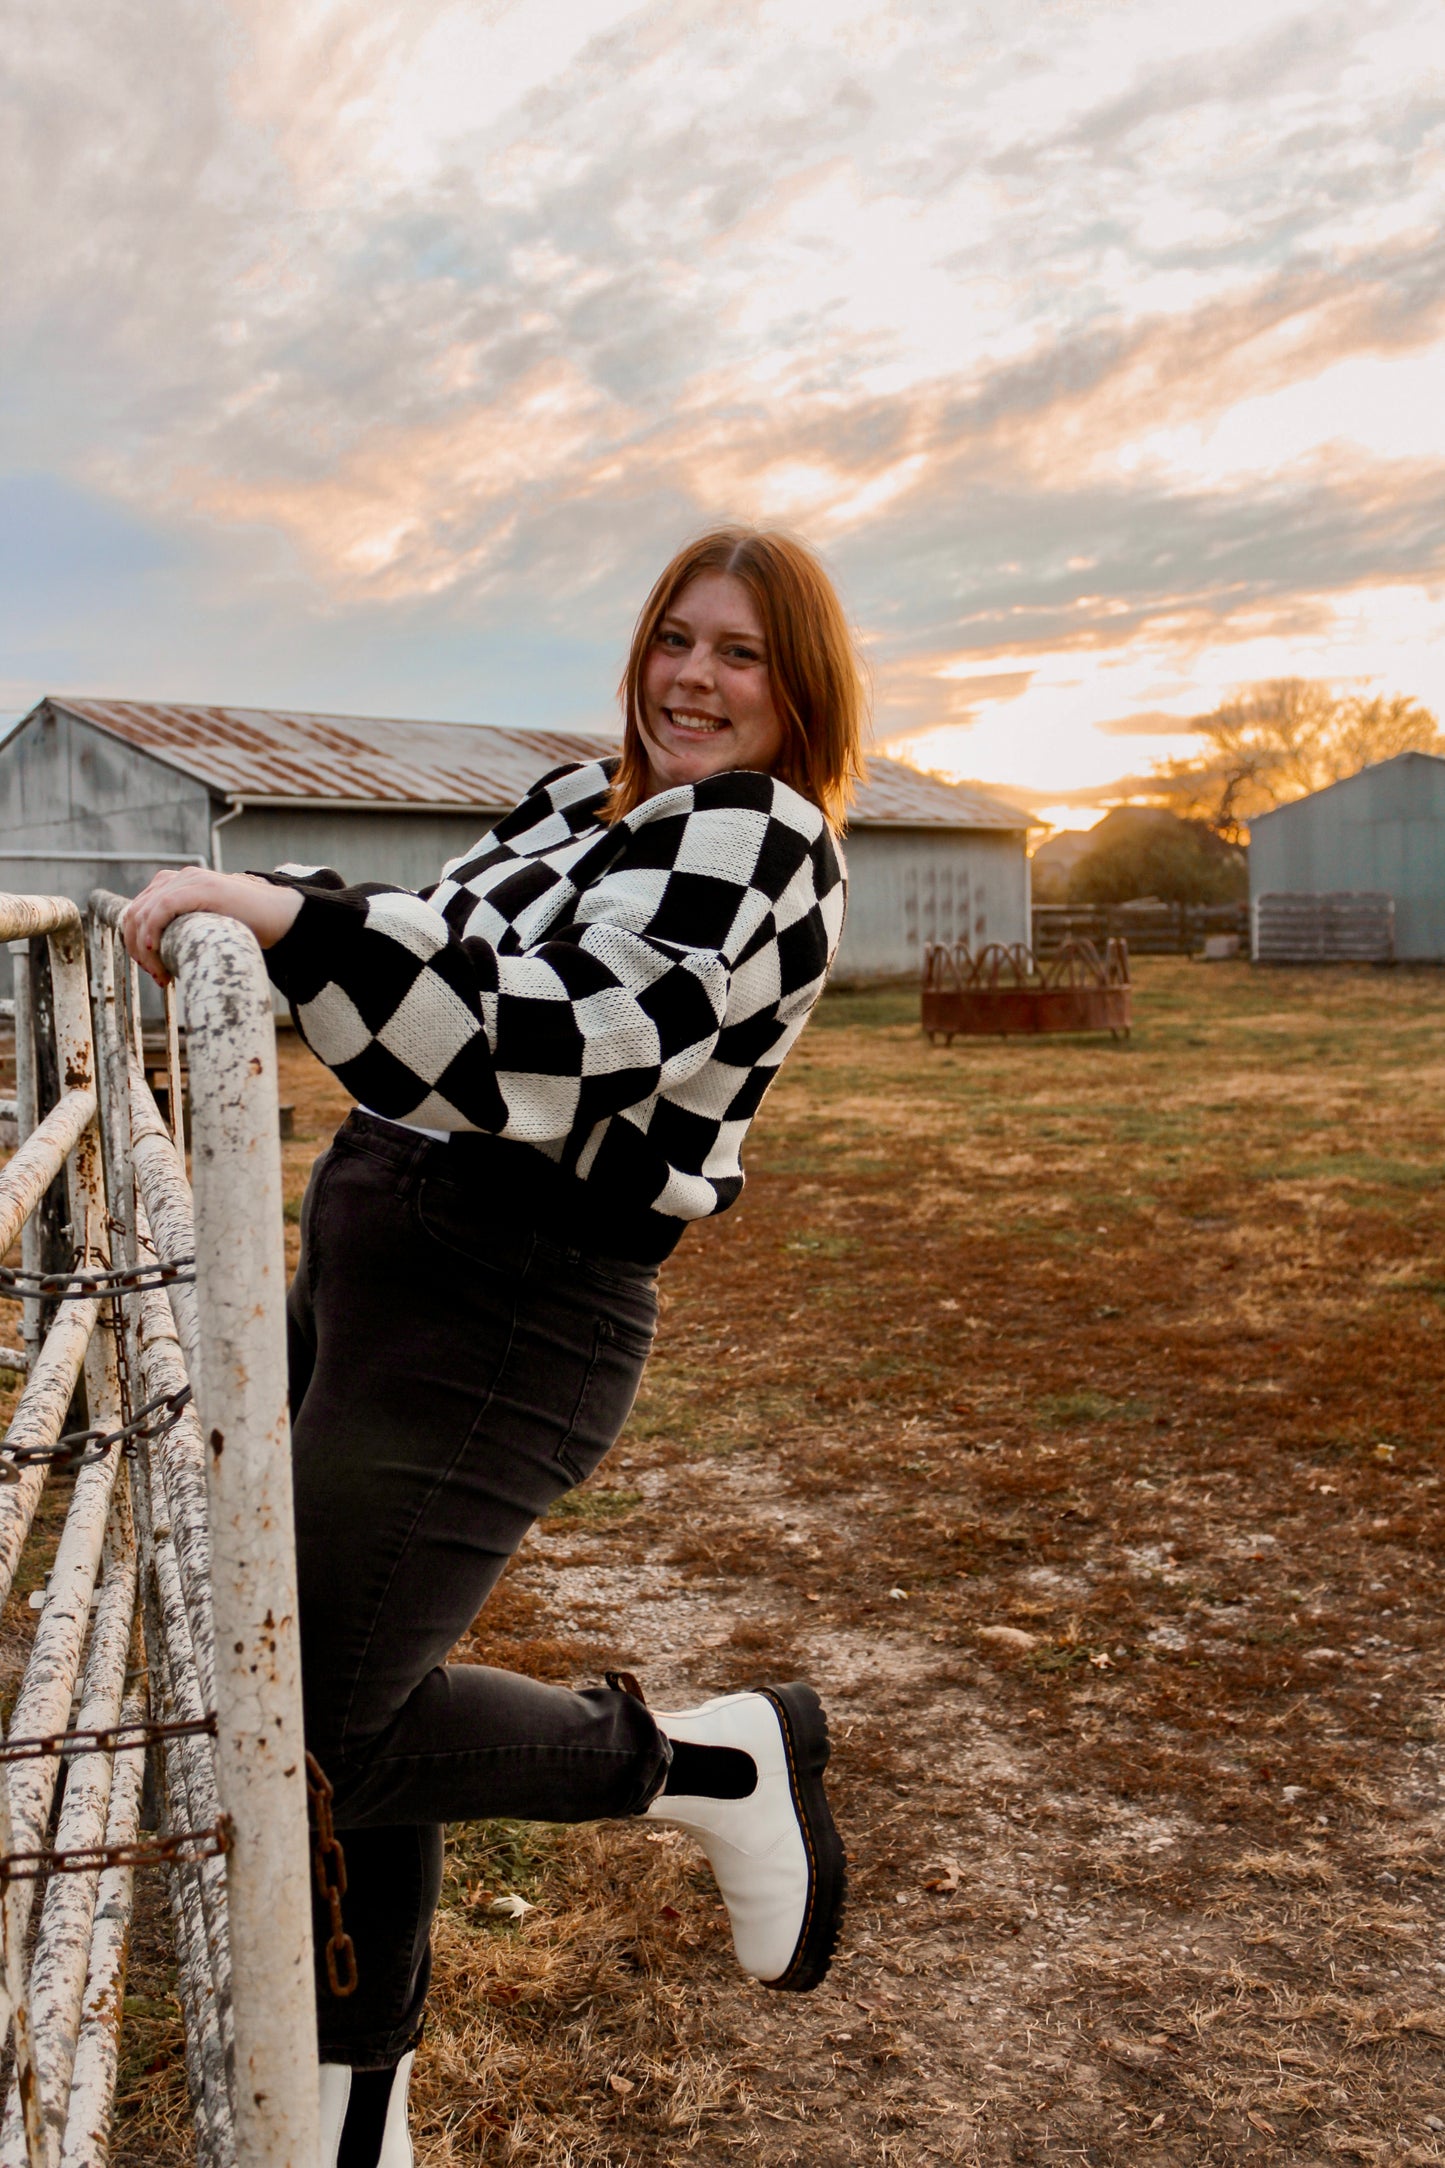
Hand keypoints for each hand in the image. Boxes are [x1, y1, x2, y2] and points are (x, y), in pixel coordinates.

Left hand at [120, 869, 302, 986]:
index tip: (152, 969)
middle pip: (136, 912)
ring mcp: (190, 879)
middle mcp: (180, 877)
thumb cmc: (248, 926)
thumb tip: (162, 955)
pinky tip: (156, 950)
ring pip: (144, 912)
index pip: (139, 910)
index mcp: (178, 884)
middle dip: (137, 948)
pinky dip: (152, 930)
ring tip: (161, 973)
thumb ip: (184, 929)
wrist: (280, 915)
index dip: (136, 941)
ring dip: (144, 948)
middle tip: (156, 975)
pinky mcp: (201, 887)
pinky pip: (162, 908)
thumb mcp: (206, 925)